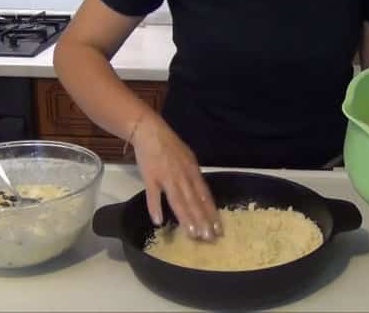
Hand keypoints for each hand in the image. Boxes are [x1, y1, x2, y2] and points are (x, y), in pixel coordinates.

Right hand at [132, 113, 220, 240]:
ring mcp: (166, 177)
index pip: (205, 196)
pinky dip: (155, 207)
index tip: (218, 229)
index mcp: (193, 172)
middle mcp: (183, 176)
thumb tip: (201, 194)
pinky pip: (153, 194)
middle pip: (194, 201)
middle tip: (209, 238)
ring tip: (192, 234)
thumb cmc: (170, 146)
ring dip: (185, 217)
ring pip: (178, 200)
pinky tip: (158, 221)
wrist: (150, 131)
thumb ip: (193, 176)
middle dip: (202, 221)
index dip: (212, 213)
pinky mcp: (150, 176)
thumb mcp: (188, 158)